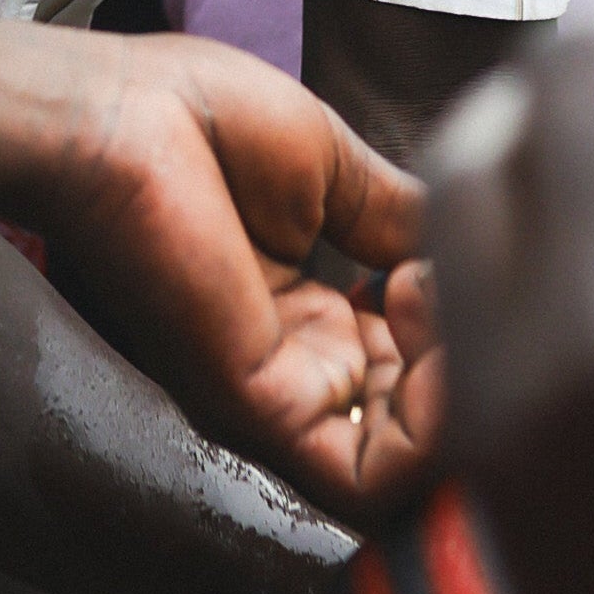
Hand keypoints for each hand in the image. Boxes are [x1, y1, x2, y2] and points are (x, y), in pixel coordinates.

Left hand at [0, 21, 440, 520]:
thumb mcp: (338, 170)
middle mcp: (305, 374)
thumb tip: (474, 258)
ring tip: (438, 301)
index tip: (456, 249)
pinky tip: (430, 333)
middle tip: (449, 276)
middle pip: (428, 426)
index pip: (425, 371)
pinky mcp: (264, 413)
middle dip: (473, 363)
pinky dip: (432, 431)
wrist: (120, 112)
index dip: (466, 324)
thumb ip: (406, 225)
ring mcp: (284, 401)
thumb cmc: (201, 121)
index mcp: (318, 319)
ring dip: (461, 400)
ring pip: (413, 476)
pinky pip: (375, 481)